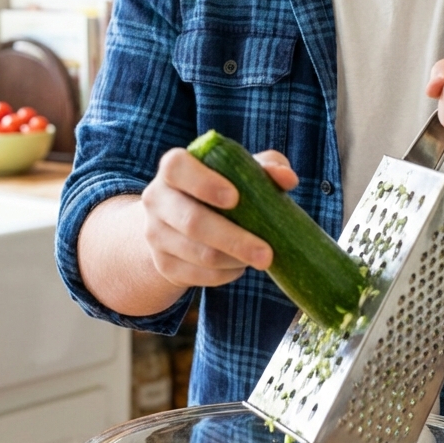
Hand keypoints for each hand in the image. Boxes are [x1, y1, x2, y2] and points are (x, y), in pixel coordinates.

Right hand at [141, 147, 297, 288]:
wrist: (178, 222)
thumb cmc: (220, 187)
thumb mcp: (240, 171)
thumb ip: (266, 166)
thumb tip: (288, 178)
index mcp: (173, 167)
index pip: (177, 168)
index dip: (204, 183)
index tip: (235, 198)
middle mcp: (156, 198)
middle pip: (192, 221)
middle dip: (233, 240)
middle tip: (267, 254)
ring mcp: (155, 234)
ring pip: (199, 254)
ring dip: (234, 260)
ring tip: (261, 258)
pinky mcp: (163, 264)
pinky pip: (198, 276)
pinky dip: (225, 274)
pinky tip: (240, 266)